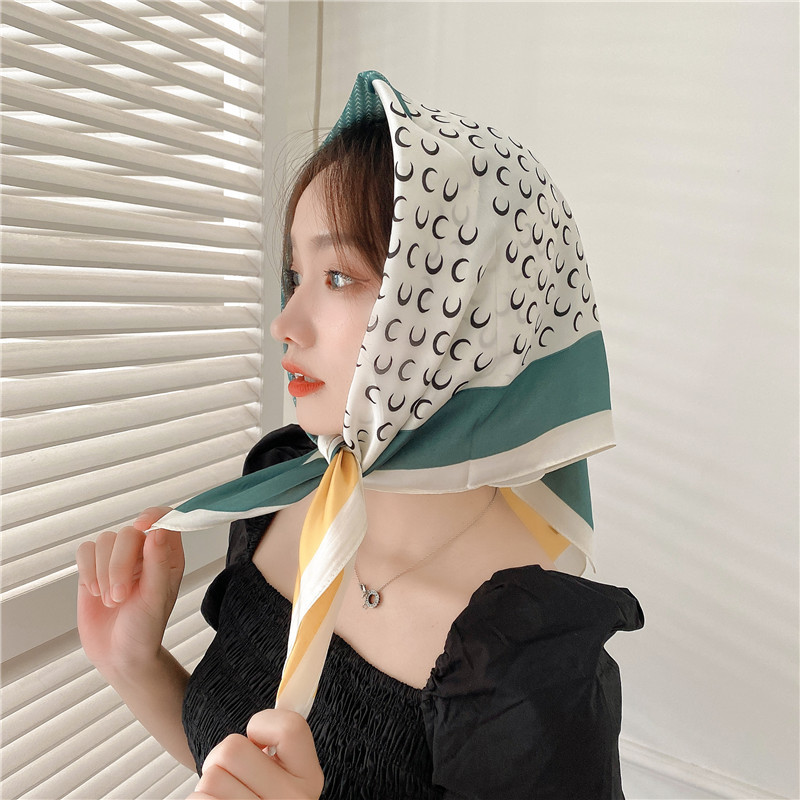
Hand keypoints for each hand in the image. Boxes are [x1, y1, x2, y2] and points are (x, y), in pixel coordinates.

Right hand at [76, 507, 183, 675]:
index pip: (164, 519)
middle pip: (127, 533)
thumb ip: (158, 564)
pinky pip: (85, 551)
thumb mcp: (156, 598)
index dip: (153, 516)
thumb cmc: (145, 628)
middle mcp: (144, 552)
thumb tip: (158, 531)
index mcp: (167, 555)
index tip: (141, 526)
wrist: (118, 653)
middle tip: (120, 596)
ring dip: (103, 573)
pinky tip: (95, 591)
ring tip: (111, 600)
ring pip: (104, 541)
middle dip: (119, 565)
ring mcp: (118, 558)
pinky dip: (87, 570)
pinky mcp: (94, 567)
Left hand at [187, 710, 323, 799]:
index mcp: (310, 779)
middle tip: (234, 780)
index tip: (259, 740)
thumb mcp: (282, 776)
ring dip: (207, 788)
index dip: (263, 724)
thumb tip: (302, 664)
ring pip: (209, 777)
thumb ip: (283, 743)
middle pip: (232, 749)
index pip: (290, 725)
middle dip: (222, 760)